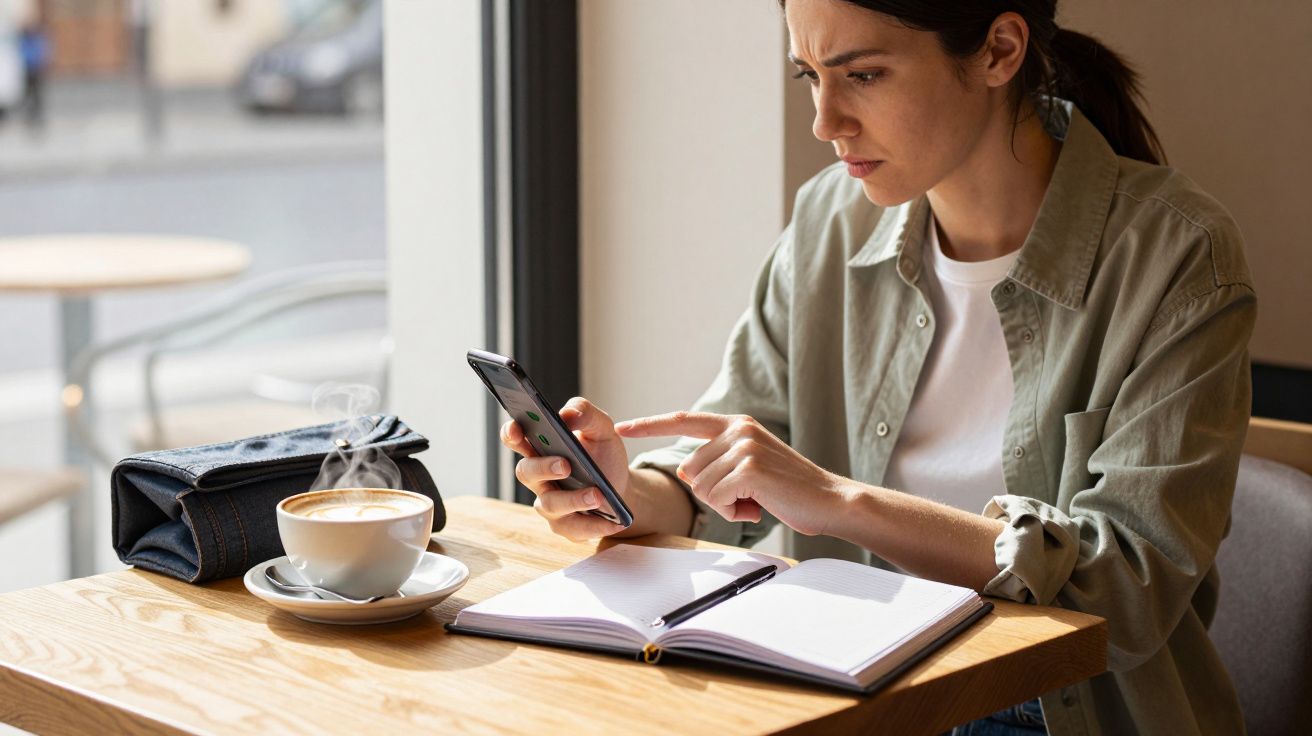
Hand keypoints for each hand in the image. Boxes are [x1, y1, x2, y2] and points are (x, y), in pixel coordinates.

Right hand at [501, 397, 630, 541]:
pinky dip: (595, 525)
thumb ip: (586, 414)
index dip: (511, 434)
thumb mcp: (602, 429)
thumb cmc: (603, 456)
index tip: (516, 428)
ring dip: (574, 500)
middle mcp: (539, 477)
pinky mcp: (566, 526)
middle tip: (565, 465)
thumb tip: (568, 413)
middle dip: (543, 468)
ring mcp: (550, 503)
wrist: (622, 486)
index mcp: (541, 448)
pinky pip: (574, 528)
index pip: (516, 439)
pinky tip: (613, 520)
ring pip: (549, 504)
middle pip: (526, 472)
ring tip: (598, 495)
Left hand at [614, 412, 843, 535]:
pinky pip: (715, 499)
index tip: (622, 427)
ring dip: (723, 505)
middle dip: (711, 495)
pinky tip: (758, 508)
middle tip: (747, 498)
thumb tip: (682, 472)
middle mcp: (738, 429)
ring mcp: (744, 447)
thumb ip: (716, 462)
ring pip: (700, 487)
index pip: (684, 420)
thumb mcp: (749, 468)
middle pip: (689, 470)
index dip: (650, 424)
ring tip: (756, 501)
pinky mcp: (749, 468)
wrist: (829, 500)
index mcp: (737, 424)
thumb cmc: (789, 490)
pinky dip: (732, 512)